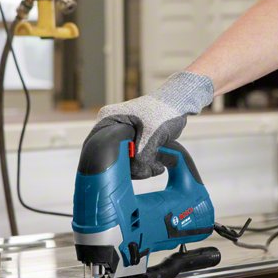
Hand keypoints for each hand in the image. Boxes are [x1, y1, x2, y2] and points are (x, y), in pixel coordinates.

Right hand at [94, 71, 213, 178]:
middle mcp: (112, 127)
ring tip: (157, 166)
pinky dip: (145, 165)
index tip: (127, 171)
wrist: (179, 104)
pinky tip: (158, 165)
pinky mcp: (134, 141)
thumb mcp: (151, 136)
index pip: (98, 147)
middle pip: (113, 157)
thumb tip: (137, 173)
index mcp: (108, 119)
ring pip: (125, 161)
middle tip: (147, 169)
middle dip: (130, 167)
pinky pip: (135, 160)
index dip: (110, 162)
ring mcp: (122, 135)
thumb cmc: (164, 112)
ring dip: (141, 168)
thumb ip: (142, 156)